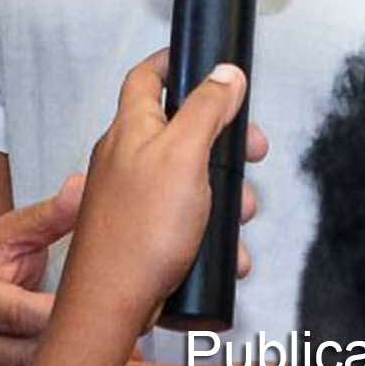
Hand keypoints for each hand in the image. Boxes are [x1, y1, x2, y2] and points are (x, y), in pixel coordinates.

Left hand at [56, 53, 259, 333]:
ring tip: (242, 216)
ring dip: (225, 198)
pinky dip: (211, 234)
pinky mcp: (143, 234)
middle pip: (182, 132)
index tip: (200, 61)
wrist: (112, 304)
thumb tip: (225, 72)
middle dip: (224, 144)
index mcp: (131, 128)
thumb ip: (206, 109)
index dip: (173, 63)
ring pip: (191, 183)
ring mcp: (133, 197)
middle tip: (252, 153)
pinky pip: (186, 223)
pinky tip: (227, 253)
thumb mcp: (184, 155)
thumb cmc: (139, 229)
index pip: (147, 77)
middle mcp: (127, 158)